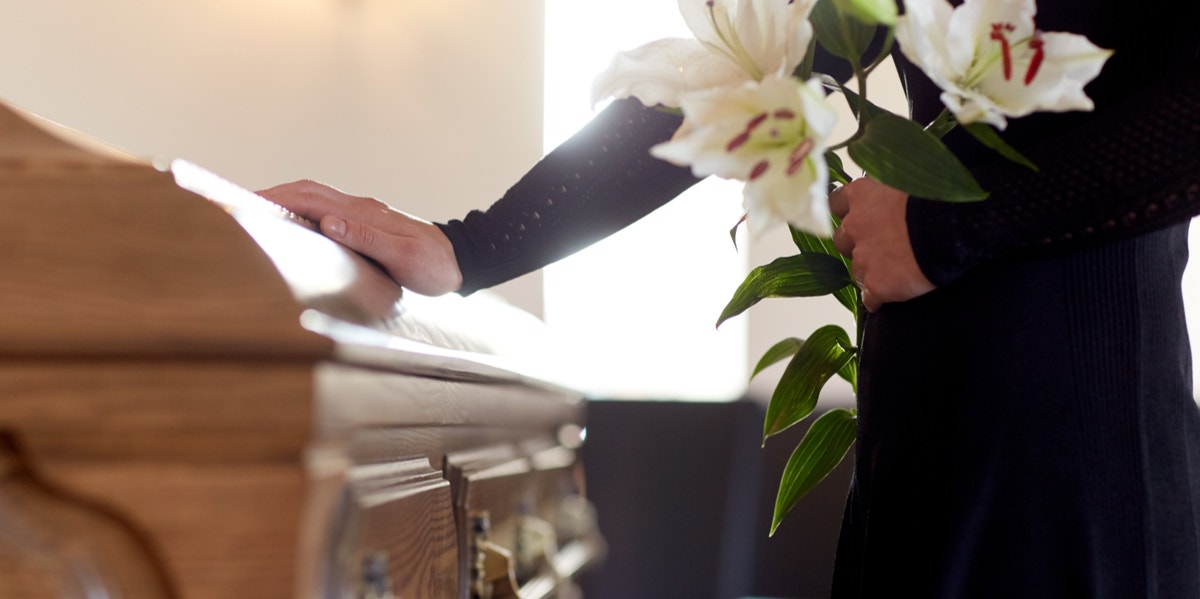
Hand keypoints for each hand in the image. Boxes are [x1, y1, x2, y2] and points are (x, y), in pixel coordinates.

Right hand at [258, 180, 462, 295]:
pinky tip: (291, 226)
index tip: (245, 201)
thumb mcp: (404, 257)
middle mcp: (359, 208)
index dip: (276, 198)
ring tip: (256, 214)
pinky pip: (326, 212)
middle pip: (306, 192)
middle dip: (271, 196)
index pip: (310, 198)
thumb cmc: (434, 265)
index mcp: (363, 213)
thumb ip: (367, 239)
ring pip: (315, 199)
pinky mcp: (366, 225)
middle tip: (237, 204)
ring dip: (285, 202)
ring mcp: (362, 215)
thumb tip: (328, 222)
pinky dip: (301, 213)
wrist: (461, 262)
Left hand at [828, 178, 934, 311]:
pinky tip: (891, 297)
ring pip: (856, 270)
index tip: (859, 217)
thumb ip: (891, 191)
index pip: (836, 203)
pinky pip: (869, 298)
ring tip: (894, 273)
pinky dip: (878, 298)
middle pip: (842, 240)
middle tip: (882, 247)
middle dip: (857, 244)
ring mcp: (863, 257)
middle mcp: (855, 226)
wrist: (954, 225)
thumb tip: (893, 197)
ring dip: (869, 272)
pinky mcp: (876, 285)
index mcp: (862, 195)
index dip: (848, 213)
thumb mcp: (908, 180)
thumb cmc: (939, 196)